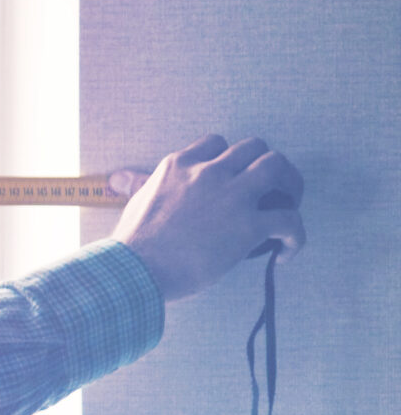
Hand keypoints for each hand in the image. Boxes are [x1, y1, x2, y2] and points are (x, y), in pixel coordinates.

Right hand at [108, 135, 305, 304]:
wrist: (136, 271)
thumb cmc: (133, 243)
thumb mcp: (137, 203)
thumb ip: (140, 186)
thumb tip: (118, 179)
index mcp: (180, 165)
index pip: (216, 143)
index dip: (230, 159)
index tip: (232, 177)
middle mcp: (209, 172)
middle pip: (255, 147)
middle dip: (268, 165)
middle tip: (271, 189)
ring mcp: (232, 197)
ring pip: (278, 167)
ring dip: (291, 185)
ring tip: (288, 206)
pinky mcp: (249, 226)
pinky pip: (290, 220)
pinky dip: (295, 236)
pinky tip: (286, 252)